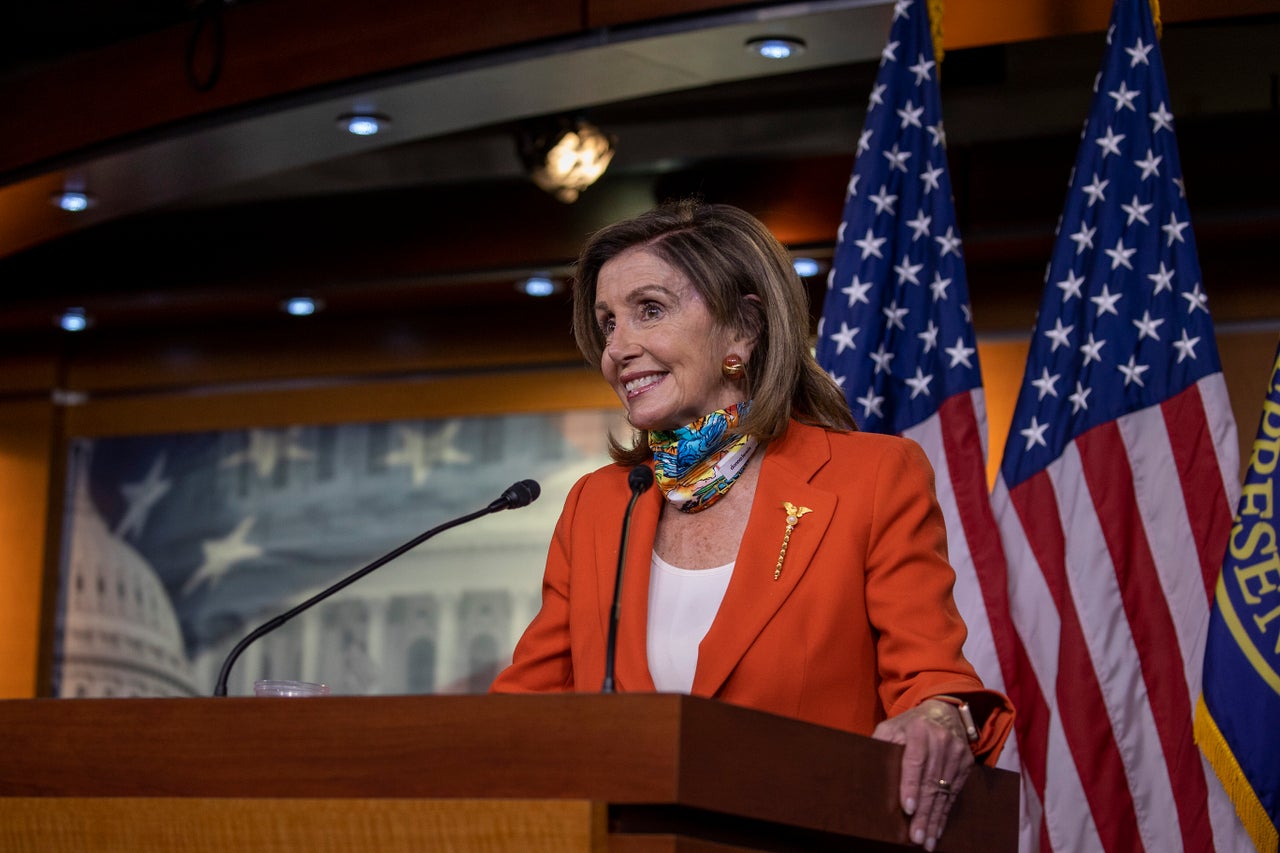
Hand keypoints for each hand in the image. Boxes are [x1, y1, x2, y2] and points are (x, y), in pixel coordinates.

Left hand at [872, 699, 973, 850]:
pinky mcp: (966, 764)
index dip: (910, 786)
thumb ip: (880, 745)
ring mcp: (957, 753)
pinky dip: (944, 814)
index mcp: (919, 730)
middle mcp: (942, 741)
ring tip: (926, 841)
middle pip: (931, 782)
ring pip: (944, 792)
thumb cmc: (910, 724)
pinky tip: (937, 830)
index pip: (915, 761)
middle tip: (915, 837)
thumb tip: (866, 770)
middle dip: (923, 812)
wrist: (944, 712)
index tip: (907, 808)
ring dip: (934, 819)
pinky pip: (954, 794)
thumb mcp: (891, 727)